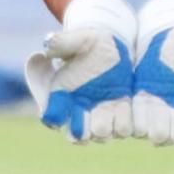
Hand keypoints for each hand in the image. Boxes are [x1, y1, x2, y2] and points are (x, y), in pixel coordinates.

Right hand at [24, 0, 136, 143]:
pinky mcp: (121, 110)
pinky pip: (122, 127)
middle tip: (92, 121)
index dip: (55, 118)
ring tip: (110, 115)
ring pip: (102, 134)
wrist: (112, 43)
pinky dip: (124, 125)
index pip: (53, 116)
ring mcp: (100, 112)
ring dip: (107, 128)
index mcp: (61, 95)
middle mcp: (79, 110)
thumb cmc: (88, 41)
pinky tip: (127, 116)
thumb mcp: (76, 39)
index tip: (58, 115)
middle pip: (78, 134)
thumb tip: (47, 41)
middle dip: (85, 131)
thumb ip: (61, 42)